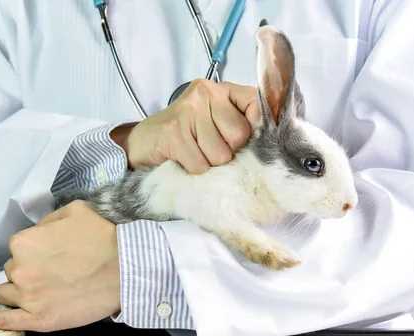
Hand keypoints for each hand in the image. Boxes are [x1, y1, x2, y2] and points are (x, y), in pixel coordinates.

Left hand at [0, 201, 119, 331]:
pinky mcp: (40, 319)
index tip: (51, 254)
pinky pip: (6, 322)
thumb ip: (46, 223)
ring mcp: (29, 297)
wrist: (127, 267)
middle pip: (13, 271)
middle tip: (54, 270)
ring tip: (41, 289)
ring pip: (8, 293)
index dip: (35, 251)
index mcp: (24, 242)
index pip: (18, 249)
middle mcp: (20, 270)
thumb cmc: (104, 237)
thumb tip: (38, 234)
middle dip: (28, 270)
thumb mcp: (74, 210)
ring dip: (20, 290)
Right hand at [111, 79, 259, 173]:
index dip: (256, 130)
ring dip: (208, 163)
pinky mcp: (173, 131)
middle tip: (208, 148)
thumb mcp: (215, 123)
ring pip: (220, 154)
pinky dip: (192, 169)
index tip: (244, 142)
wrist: (142, 143)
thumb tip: (271, 140)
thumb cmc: (185, 135)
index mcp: (222, 89)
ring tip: (194, 152)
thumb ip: (242, 125)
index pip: (256, 105)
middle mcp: (206, 93)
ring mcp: (188, 110)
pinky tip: (182, 158)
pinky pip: (199, 164)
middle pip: (239, 136)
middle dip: (227, 152)